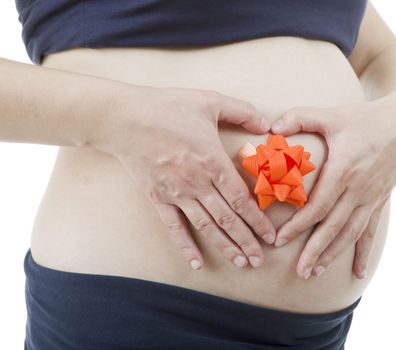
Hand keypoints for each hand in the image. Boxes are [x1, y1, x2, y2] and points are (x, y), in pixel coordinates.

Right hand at [91, 85, 276, 269]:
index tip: (271, 236)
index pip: (241, 199)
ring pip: (206, 227)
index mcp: (213, 162)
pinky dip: (185, 246)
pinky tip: (196, 263)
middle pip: (228, 219)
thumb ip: (243, 112)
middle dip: (247, 241)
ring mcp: (176, 194)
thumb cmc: (168, 107)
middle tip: (260, 260)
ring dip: (225, 246)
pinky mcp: (157, 198)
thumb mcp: (210, 100)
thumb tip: (267, 124)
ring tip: (240, 263)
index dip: (258, 220)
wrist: (123, 118)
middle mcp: (197, 183)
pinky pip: (174, 227)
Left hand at [270, 87, 395, 278]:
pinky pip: (371, 231)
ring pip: (350, 234)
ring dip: (333, 255)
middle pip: (333, 227)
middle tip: (298, 272)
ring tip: (315, 272)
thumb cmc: (365, 118)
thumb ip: (300, 117)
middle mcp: (358, 189)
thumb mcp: (332, 114)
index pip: (318, 207)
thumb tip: (271, 127)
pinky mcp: (380, 200)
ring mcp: (371, 197)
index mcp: (344, 170)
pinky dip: (363, 253)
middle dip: (314, 251)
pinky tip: (358, 273)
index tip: (280, 240)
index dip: (298, 226)